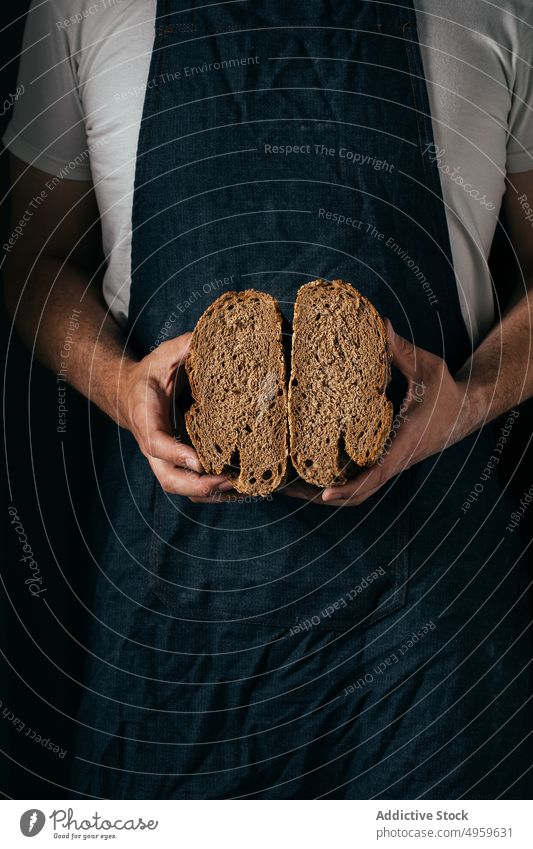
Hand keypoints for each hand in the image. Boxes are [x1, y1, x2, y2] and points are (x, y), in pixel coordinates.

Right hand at [119, 333, 235, 502]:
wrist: (128, 393)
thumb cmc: (149, 375)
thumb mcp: (165, 355)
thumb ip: (185, 346)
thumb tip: (211, 336)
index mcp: (146, 418)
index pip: (156, 442)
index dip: (177, 454)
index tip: (200, 461)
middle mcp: (153, 445)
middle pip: (169, 479)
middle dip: (198, 485)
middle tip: (228, 479)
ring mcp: (164, 459)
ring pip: (181, 488)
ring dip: (210, 493)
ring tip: (241, 488)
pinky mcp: (176, 464)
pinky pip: (191, 486)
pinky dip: (213, 493)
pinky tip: (240, 489)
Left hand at [285, 320, 481, 506]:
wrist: (465, 411)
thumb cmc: (447, 392)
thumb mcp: (429, 368)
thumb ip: (402, 351)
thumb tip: (382, 325)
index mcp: (405, 444)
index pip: (376, 473)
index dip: (349, 487)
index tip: (325, 494)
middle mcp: (395, 460)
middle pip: (359, 493)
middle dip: (324, 497)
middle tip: (289, 491)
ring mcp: (390, 463)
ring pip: (358, 490)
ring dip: (327, 494)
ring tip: (291, 488)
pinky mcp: (386, 460)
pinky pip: (361, 479)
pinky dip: (337, 483)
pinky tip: (313, 476)